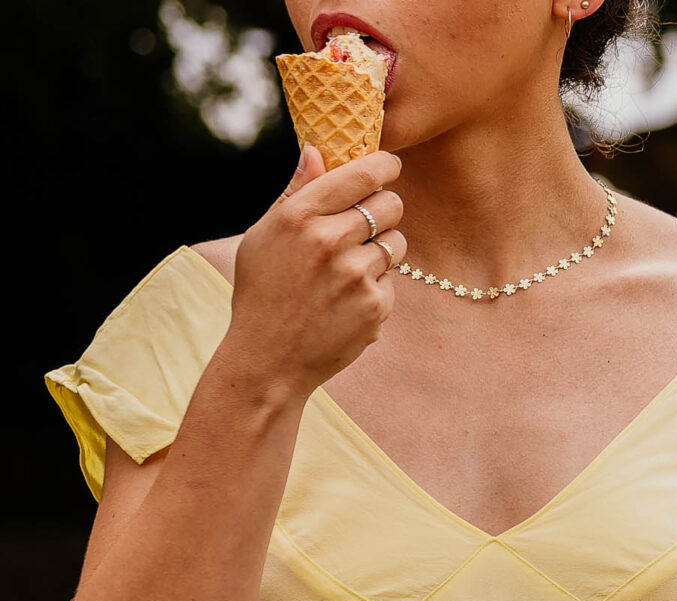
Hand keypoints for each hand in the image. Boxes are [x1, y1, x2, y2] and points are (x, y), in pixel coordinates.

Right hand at [220, 146, 406, 398]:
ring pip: (397, 242)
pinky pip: (392, 281)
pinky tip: (346, 303)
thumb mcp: (265, 237)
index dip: (384, 166)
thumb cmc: (263, 292)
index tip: (391, 166)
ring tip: (348, 271)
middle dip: (385, 211)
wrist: (268, 359)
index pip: (360, 174)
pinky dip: (376, 289)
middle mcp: (327, 240)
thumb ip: (295, 193)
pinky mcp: (374, 304)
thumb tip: (316, 150)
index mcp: (297, 216)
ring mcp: (354, 273)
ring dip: (383, 251)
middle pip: (390, 204)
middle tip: (367, 226)